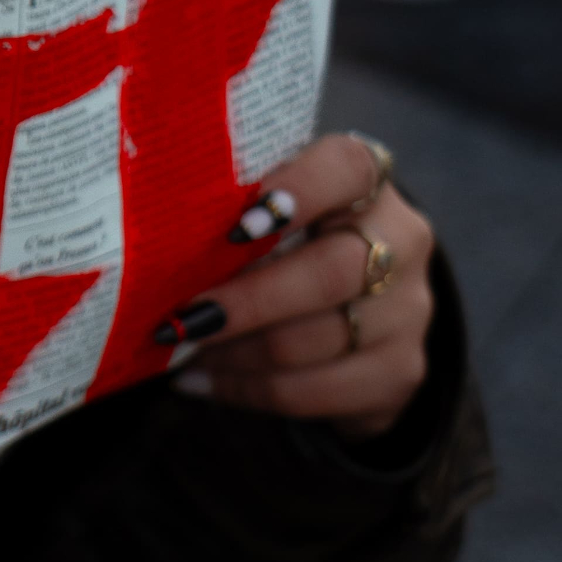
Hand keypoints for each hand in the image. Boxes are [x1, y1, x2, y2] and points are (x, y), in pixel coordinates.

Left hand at [156, 131, 435, 437]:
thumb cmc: (294, 241)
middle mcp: (403, 241)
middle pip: (331, 273)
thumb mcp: (275, 210)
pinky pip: (312, 392)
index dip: (296, 192)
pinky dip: (245, 389)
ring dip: (234, 352)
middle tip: (180, 318)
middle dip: (246, 301)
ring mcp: (409, 312)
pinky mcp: (399, 371)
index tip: (236, 227)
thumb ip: (238, 209)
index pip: (346, 169)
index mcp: (369, 182)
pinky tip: (201, 380)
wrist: (362, 310)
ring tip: (183, 350)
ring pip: (314, 341)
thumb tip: (152, 238)